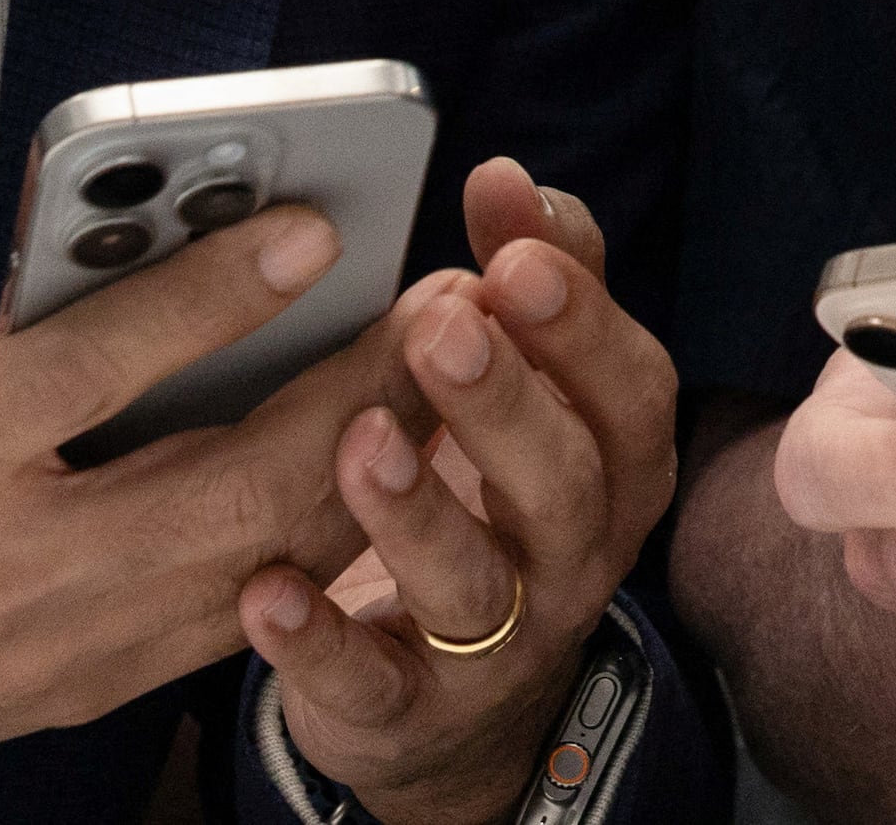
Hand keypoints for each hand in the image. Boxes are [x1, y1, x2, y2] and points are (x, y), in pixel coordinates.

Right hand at [0, 122, 407, 768]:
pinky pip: (238, 619)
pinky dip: (323, 543)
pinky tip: (389, 463)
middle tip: (443, 304)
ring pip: (254, 565)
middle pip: (221, 489)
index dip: (209, 294)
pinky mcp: (86, 686)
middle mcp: (9, 566)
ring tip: (446, 370)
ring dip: (364, 468)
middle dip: (351, 396)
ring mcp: (57, 645)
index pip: (92, 370)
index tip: (315, 225)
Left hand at [245, 160, 682, 824]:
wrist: (454, 705)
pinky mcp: (406, 712)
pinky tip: (265, 591)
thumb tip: (511, 182)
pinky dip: (316, 642)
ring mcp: (494, 647)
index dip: (583, 321)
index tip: (514, 251)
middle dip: (507, 400)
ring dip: (417, 512)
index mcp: (611, 468)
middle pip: (563, 484)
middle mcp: (571, 558)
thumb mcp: (531, 398)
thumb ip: (530, 290)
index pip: (630, 391)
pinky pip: (368, 683)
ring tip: (359, 441)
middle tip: (444, 321)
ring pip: (473, 587)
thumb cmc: (492, 504)